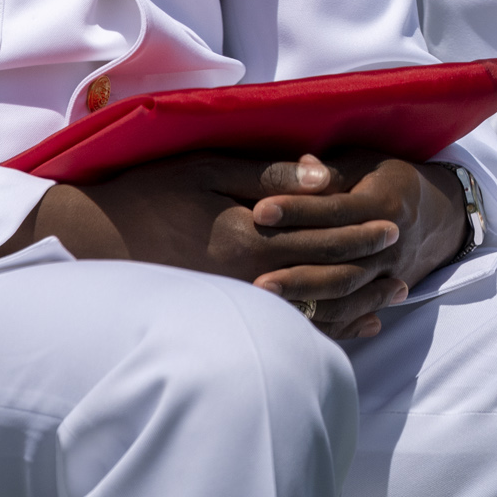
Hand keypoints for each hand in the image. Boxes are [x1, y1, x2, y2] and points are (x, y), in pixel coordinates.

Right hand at [0, 155, 404, 295]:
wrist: (94, 240)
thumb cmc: (151, 192)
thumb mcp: (207, 167)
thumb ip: (268, 173)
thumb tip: (325, 173)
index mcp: (246, 236)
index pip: (320, 236)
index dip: (360, 232)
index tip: (393, 226)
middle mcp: (246, 279)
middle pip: (324, 277)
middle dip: (367, 271)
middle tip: (402, 264)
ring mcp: (234, 304)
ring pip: (311, 312)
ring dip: (355, 305)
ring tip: (391, 298)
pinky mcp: (223, 316)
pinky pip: (284, 329)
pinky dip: (324, 330)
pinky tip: (351, 329)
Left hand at [247, 154, 467, 340]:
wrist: (442, 214)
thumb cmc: (390, 180)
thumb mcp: (366, 163)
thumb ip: (333, 169)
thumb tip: (302, 164)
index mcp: (382, 202)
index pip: (334, 210)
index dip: (297, 210)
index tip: (259, 211)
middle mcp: (390, 241)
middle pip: (341, 263)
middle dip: (298, 275)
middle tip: (256, 283)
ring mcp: (391, 271)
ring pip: (349, 295)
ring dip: (310, 303)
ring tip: (270, 304)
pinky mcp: (387, 292)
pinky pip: (356, 313)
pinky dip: (328, 322)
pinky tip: (298, 324)